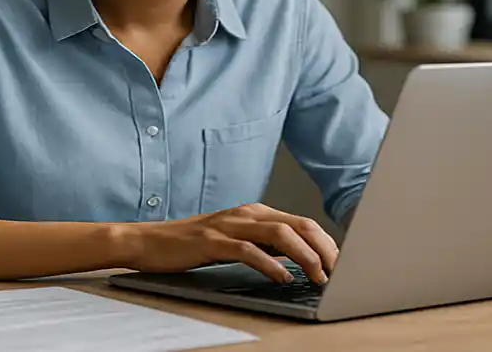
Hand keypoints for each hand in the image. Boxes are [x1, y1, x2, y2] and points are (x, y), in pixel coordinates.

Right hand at [121, 203, 337, 283]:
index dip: (327, 243)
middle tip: (340, 273)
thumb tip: (298, 258)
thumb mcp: (235, 240)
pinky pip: (249, 251)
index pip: (303, 223)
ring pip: (280, 234)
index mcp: (255, 212)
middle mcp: (247, 214)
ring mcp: (230, 225)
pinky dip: (271, 265)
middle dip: (325, 249)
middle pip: (299, 224)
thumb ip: (264, 244)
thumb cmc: (192, 245)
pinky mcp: (213, 242)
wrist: (148, 241)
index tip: (342, 264)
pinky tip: (283, 278)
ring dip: (305, 256)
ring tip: (318, 277)